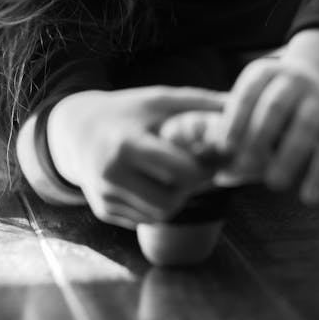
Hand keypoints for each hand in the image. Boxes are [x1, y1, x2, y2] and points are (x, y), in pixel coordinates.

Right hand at [48, 86, 227, 229]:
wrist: (77, 128)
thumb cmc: (127, 111)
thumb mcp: (158, 99)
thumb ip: (199, 103)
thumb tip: (241, 106)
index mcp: (127, 143)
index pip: (180, 172)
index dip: (201, 168)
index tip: (206, 158)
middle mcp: (111, 173)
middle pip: (170, 200)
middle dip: (188, 187)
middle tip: (191, 169)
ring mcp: (104, 195)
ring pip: (159, 215)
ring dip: (174, 198)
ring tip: (170, 175)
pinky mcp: (102, 210)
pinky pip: (143, 219)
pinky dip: (154, 205)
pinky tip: (151, 183)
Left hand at [218, 56, 318, 203]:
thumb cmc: (272, 97)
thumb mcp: (254, 97)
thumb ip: (235, 127)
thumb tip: (215, 168)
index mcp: (264, 72)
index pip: (247, 94)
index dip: (235, 120)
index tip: (222, 148)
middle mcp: (293, 80)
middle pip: (274, 108)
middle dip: (258, 139)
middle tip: (243, 168)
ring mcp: (318, 97)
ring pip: (304, 127)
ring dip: (289, 156)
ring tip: (273, 183)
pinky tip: (309, 197)